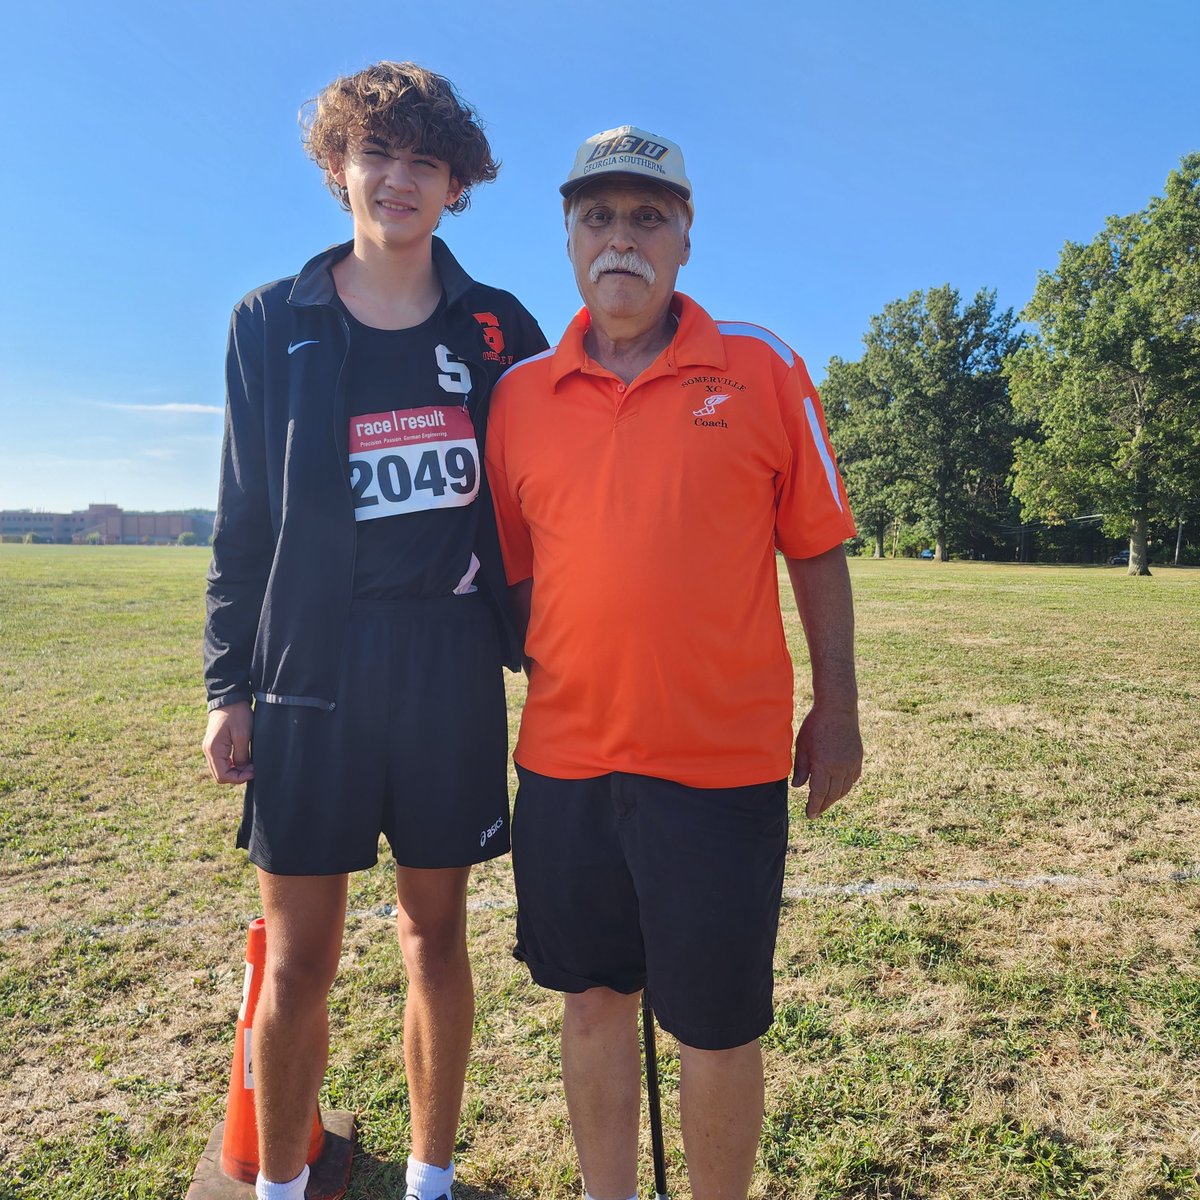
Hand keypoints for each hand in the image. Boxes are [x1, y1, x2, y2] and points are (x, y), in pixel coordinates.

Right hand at [203, 701, 254, 783]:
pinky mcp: (214, 745)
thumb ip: (241, 755)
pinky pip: (221, 761)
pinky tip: (244, 759)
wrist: (229, 697)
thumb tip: (242, 770)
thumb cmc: (237, 714)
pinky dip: (232, 764)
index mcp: (213, 749)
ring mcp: (210, 748)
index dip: (238, 778)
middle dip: (237, 776)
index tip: (253, 771)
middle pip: (220, 775)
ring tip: (250, 764)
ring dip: (235, 771)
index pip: (222, 776)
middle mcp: (208, 751)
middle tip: (253, 769)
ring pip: (220, 769)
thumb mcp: (243, 735)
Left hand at [792, 703, 861, 818]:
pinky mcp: (858, 758)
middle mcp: (840, 768)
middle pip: (833, 794)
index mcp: (824, 766)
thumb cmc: (815, 725)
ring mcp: (851, 763)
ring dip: (835, 798)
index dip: (814, 806)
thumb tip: (798, 787)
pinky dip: (845, 787)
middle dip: (823, 805)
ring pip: (844, 788)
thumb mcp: (802, 746)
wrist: (838, 709)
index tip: (810, 815)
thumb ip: (801, 768)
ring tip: (825, 802)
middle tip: (816, 812)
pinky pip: (853, 778)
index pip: (819, 793)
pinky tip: (839, 789)